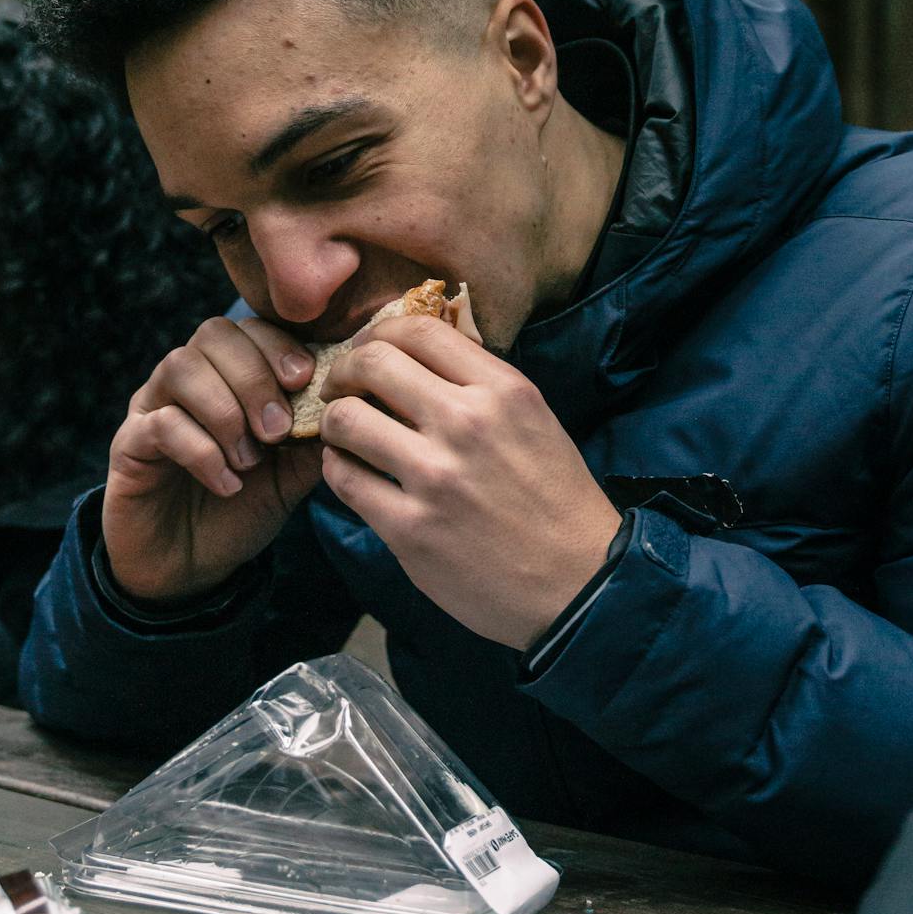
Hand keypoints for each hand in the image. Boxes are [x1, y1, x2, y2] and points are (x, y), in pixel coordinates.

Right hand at [104, 316, 326, 600]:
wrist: (189, 568)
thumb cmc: (241, 509)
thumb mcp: (291, 474)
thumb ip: (315, 439)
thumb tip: (352, 404)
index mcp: (228, 376)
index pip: (250, 329)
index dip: (278, 346)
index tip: (304, 380)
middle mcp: (187, 381)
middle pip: (214, 334)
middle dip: (254, 377)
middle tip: (277, 431)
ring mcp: (153, 408)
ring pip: (181, 367)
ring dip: (226, 410)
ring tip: (250, 459)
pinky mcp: (129, 446)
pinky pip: (160, 423)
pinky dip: (201, 450)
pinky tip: (227, 483)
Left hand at [320, 315, 620, 648]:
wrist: (578, 584)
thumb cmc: (557, 501)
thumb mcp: (534, 421)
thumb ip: (480, 385)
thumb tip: (417, 359)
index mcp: (503, 390)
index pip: (419, 330)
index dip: (379, 331)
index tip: (368, 348)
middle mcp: (466, 423)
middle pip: (373, 362)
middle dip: (345, 369)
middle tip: (342, 386)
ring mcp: (434, 477)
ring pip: (345, 419)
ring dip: (334, 420)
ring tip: (343, 433)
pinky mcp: (409, 528)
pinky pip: (345, 480)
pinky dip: (337, 468)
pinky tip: (350, 471)